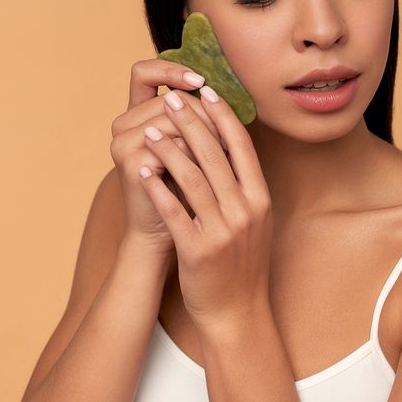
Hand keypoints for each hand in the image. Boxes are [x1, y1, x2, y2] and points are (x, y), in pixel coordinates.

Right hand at [110, 59, 227, 257]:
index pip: (143, 72)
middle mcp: (123, 125)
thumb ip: (198, 122)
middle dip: (205, 115)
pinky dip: (197, 157)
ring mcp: (123, 143)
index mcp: (135, 115)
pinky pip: (175, 146)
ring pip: (175, 120)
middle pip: (171, 98)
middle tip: (227, 136)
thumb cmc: (187, 193)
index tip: (203, 83)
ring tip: (222, 160)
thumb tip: (220, 93)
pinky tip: (210, 174)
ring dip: (206, 137)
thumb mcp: (194, 151)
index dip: (171, 70)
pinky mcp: (131, 162)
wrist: (169, 235)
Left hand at [136, 84, 273, 331]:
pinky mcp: (198, 250)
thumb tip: (232, 141)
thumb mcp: (255, 220)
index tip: (206, 90)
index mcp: (260, 198)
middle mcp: (245, 211)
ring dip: (168, 148)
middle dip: (191, 120)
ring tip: (150, 129)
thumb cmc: (242, 262)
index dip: (222, 115)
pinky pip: (173, 210)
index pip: (241, 146)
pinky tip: (141, 169)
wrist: (237, 311)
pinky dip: (156, 186)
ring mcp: (222, 231)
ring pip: (192, 177)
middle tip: (173, 98)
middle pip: (215, 154)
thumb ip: (245, 184)